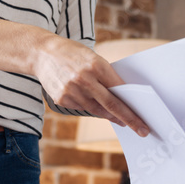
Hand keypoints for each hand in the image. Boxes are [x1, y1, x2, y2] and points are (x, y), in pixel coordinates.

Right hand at [33, 33, 148, 135]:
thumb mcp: (93, 58)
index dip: (132, 106)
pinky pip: (82, 108)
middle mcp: (84, 79)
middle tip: (142, 130)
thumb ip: (106, 76)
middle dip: (129, 119)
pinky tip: (96, 106)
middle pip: (111, 105)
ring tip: (121, 121)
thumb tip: (122, 96)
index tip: (143, 118)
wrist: (42, 53)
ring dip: (111, 116)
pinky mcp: (62, 98)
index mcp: (96, 65)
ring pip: (97, 109)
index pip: (120, 90)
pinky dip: (92, 108)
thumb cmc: (73, 54)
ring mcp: (72, 90)